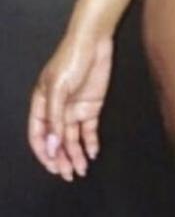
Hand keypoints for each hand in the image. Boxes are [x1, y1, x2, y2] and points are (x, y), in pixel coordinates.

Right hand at [28, 32, 112, 180]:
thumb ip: (56, 118)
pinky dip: (90, 142)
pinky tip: (92, 153)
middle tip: (69, 175)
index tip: (53, 167)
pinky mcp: (91, 106)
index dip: (44, 152)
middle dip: (61, 159)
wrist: (94, 42)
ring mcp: (74, 109)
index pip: (38, 135)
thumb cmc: (71, 59)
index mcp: (41, 105)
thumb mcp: (59, 89)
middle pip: (57, 141)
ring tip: (81, 170)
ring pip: (73, 138)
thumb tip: (52, 145)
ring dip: (76, 154)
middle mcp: (57, 110)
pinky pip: (89, 129)